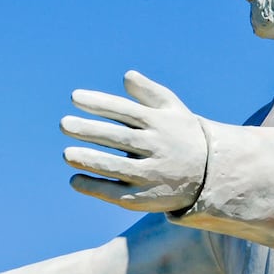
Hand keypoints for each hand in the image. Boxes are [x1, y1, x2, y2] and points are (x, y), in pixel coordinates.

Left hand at [61, 70, 207, 212]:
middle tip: (63, 124)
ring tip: (66, 154)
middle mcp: (156, 148)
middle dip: (90, 131)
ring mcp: (151, 174)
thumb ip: (149, 92)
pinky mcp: (145, 198)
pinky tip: (75, 180)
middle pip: (119, 138)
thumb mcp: (173, 110)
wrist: (210, 174)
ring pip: (117, 167)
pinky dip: (96, 187)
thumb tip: (127, 75)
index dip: (100, 103)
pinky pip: (117, 193)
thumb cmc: (182, 135)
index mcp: (160, 123)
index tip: (74, 97)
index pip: (125, 111)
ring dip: (91, 161)